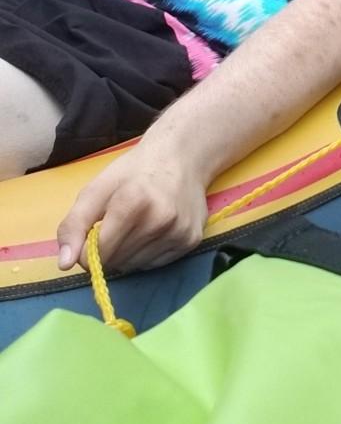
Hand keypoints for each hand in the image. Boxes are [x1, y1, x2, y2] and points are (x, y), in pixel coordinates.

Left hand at [56, 146, 208, 273]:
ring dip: (126, 254)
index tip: (94, 233)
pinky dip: (146, 254)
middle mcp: (160, 220)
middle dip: (108, 251)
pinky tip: (153, 232)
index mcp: (132, 203)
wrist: (182, 158)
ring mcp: (179, 231)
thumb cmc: (134, 172)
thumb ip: (74, 225)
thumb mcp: (96, 190)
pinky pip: (155, 264)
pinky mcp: (192, 240)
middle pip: (115, 262)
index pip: (98, 254)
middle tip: (117, 225)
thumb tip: (64, 264)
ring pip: (134, 266)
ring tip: (136, 227)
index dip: (87, 249)